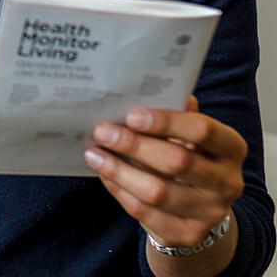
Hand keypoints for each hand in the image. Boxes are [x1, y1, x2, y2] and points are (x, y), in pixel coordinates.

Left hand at [84, 97, 245, 248]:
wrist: (201, 205)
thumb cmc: (189, 154)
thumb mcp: (189, 133)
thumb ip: (174, 113)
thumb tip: (145, 91)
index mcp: (231, 148)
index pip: (202, 130)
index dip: (165, 121)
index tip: (131, 115)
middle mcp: (228, 182)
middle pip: (177, 161)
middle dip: (133, 145)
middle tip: (102, 132)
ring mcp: (210, 212)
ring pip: (157, 192)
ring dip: (119, 170)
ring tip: (94, 153)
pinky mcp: (188, 235)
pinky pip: (146, 213)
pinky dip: (120, 191)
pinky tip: (104, 174)